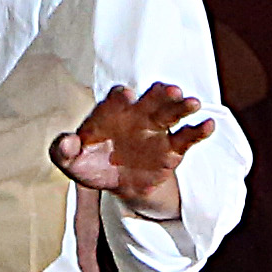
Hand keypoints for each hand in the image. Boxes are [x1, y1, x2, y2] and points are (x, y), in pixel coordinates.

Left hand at [51, 81, 213, 224]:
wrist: (115, 182)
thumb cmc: (90, 163)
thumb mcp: (71, 162)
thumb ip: (62, 151)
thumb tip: (66, 142)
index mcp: (111, 112)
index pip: (116, 99)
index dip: (119, 97)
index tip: (125, 97)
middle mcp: (136, 115)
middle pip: (149, 99)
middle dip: (159, 94)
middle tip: (170, 90)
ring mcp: (156, 130)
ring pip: (171, 113)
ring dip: (181, 107)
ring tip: (192, 102)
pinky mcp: (171, 149)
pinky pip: (186, 138)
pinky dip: (197, 131)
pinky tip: (208, 125)